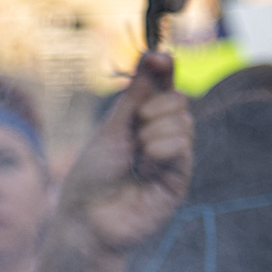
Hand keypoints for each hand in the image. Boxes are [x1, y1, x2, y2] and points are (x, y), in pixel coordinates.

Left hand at [50, 52, 192, 258]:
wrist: (88, 218)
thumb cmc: (93, 175)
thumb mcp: (112, 127)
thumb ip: (136, 94)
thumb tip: (153, 53)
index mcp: (141, 121)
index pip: (163, 86)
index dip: (164, 70)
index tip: (159, 60)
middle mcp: (160, 136)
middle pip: (178, 101)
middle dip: (156, 107)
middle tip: (135, 127)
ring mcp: (172, 158)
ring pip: (183, 123)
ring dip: (155, 132)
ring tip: (137, 155)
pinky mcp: (179, 179)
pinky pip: (183, 147)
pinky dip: (163, 148)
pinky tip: (147, 164)